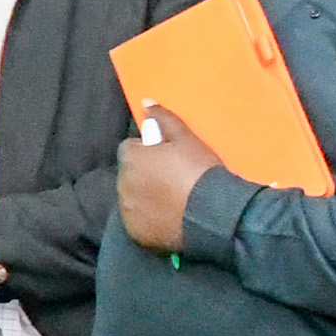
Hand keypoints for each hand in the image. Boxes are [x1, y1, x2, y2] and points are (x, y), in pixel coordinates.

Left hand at [118, 101, 220, 255]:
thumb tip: (146, 102)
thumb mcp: (186, 139)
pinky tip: (169, 218)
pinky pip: (138, 222)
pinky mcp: (135, 233)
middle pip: (130, 174)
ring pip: (132, 199)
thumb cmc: (200, 170)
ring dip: (145, 197)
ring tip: (173, 200)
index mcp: (131, 158)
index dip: (149, 152)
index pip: (130, 149)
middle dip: (144, 174)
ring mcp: (127, 211)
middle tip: (173, 180)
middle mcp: (122, 184)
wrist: (213, 211)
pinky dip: (148, 220)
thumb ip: (164, 119)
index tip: (168, 159)